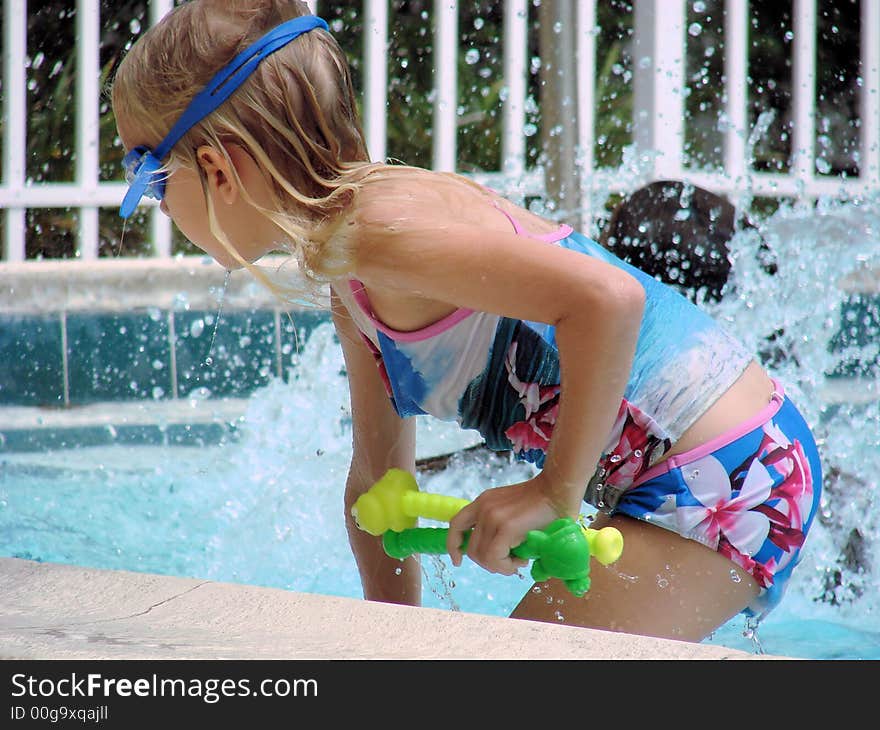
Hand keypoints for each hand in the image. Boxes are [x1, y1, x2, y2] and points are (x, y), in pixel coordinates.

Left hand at [446, 472, 564, 575]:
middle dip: (490, 563)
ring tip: (520, 559)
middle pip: (471, 549)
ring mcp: (492, 516)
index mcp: (483, 502)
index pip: (457, 525)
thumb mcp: (513, 513)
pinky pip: (494, 558)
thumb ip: (501, 530)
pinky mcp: (505, 527)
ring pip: (482, 557)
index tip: (458, 560)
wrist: (560, 488)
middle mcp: (483, 507)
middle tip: (512, 561)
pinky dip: (506, 566)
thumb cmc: (545, 504)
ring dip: (501, 565)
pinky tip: (521, 561)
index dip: (454, 545)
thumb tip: (502, 556)